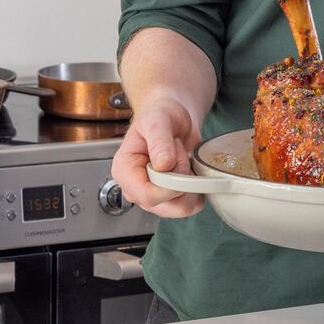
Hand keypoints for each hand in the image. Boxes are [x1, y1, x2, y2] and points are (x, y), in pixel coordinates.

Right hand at [111, 97, 204, 217]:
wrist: (172, 116)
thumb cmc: (159, 115)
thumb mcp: (157, 120)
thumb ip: (159, 141)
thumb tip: (163, 164)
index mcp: (125, 171)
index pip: (148, 195)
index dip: (170, 184)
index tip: (179, 159)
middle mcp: (136, 188)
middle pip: (166, 207)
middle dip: (182, 181)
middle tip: (180, 153)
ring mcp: (154, 196)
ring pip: (180, 209)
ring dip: (191, 183)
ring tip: (183, 159)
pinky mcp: (171, 198)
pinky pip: (191, 205)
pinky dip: (198, 189)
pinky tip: (190, 169)